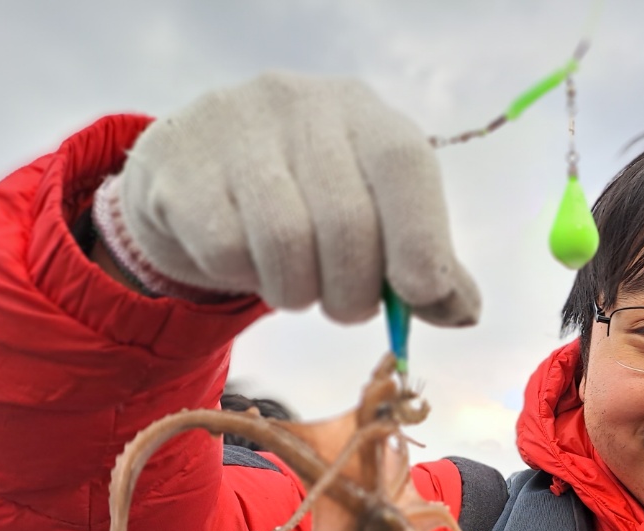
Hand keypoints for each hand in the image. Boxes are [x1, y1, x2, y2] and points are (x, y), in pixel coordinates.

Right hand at [99, 73, 479, 323]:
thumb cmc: (305, 202)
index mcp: (366, 116)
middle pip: (346, 221)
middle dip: (353, 292)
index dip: (420, 237)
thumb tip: (462, 313)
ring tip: (296, 287)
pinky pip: (226, 249)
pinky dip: (243, 277)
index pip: (405, 166)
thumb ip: (422, 265)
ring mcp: (235, 127)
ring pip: (285, 242)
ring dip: (298, 293)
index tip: (421, 293)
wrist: (195, 172)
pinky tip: (245, 261)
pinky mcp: (180, 164)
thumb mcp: (373, 219)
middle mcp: (303, 105)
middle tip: (345, 307)